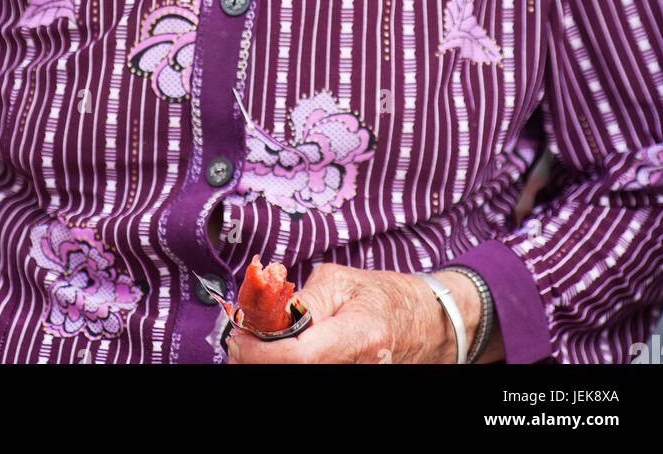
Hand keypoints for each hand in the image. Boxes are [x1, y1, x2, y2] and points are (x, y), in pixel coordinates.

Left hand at [226, 262, 481, 364]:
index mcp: (361, 334)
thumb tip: (263, 317)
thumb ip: (303, 301)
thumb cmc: (382, 295)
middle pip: (295, 374)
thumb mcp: (341, 280)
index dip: (260, 352)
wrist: (423, 323)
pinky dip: (289, 366)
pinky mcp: (352, 382)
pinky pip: (310, 378)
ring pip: (299, 379)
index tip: (238, 336)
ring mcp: (359, 378)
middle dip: (258, 360)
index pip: (299, 358)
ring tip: (262, 343)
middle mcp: (362, 367)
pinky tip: (283, 353)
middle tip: (241, 341)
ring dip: (271, 363)